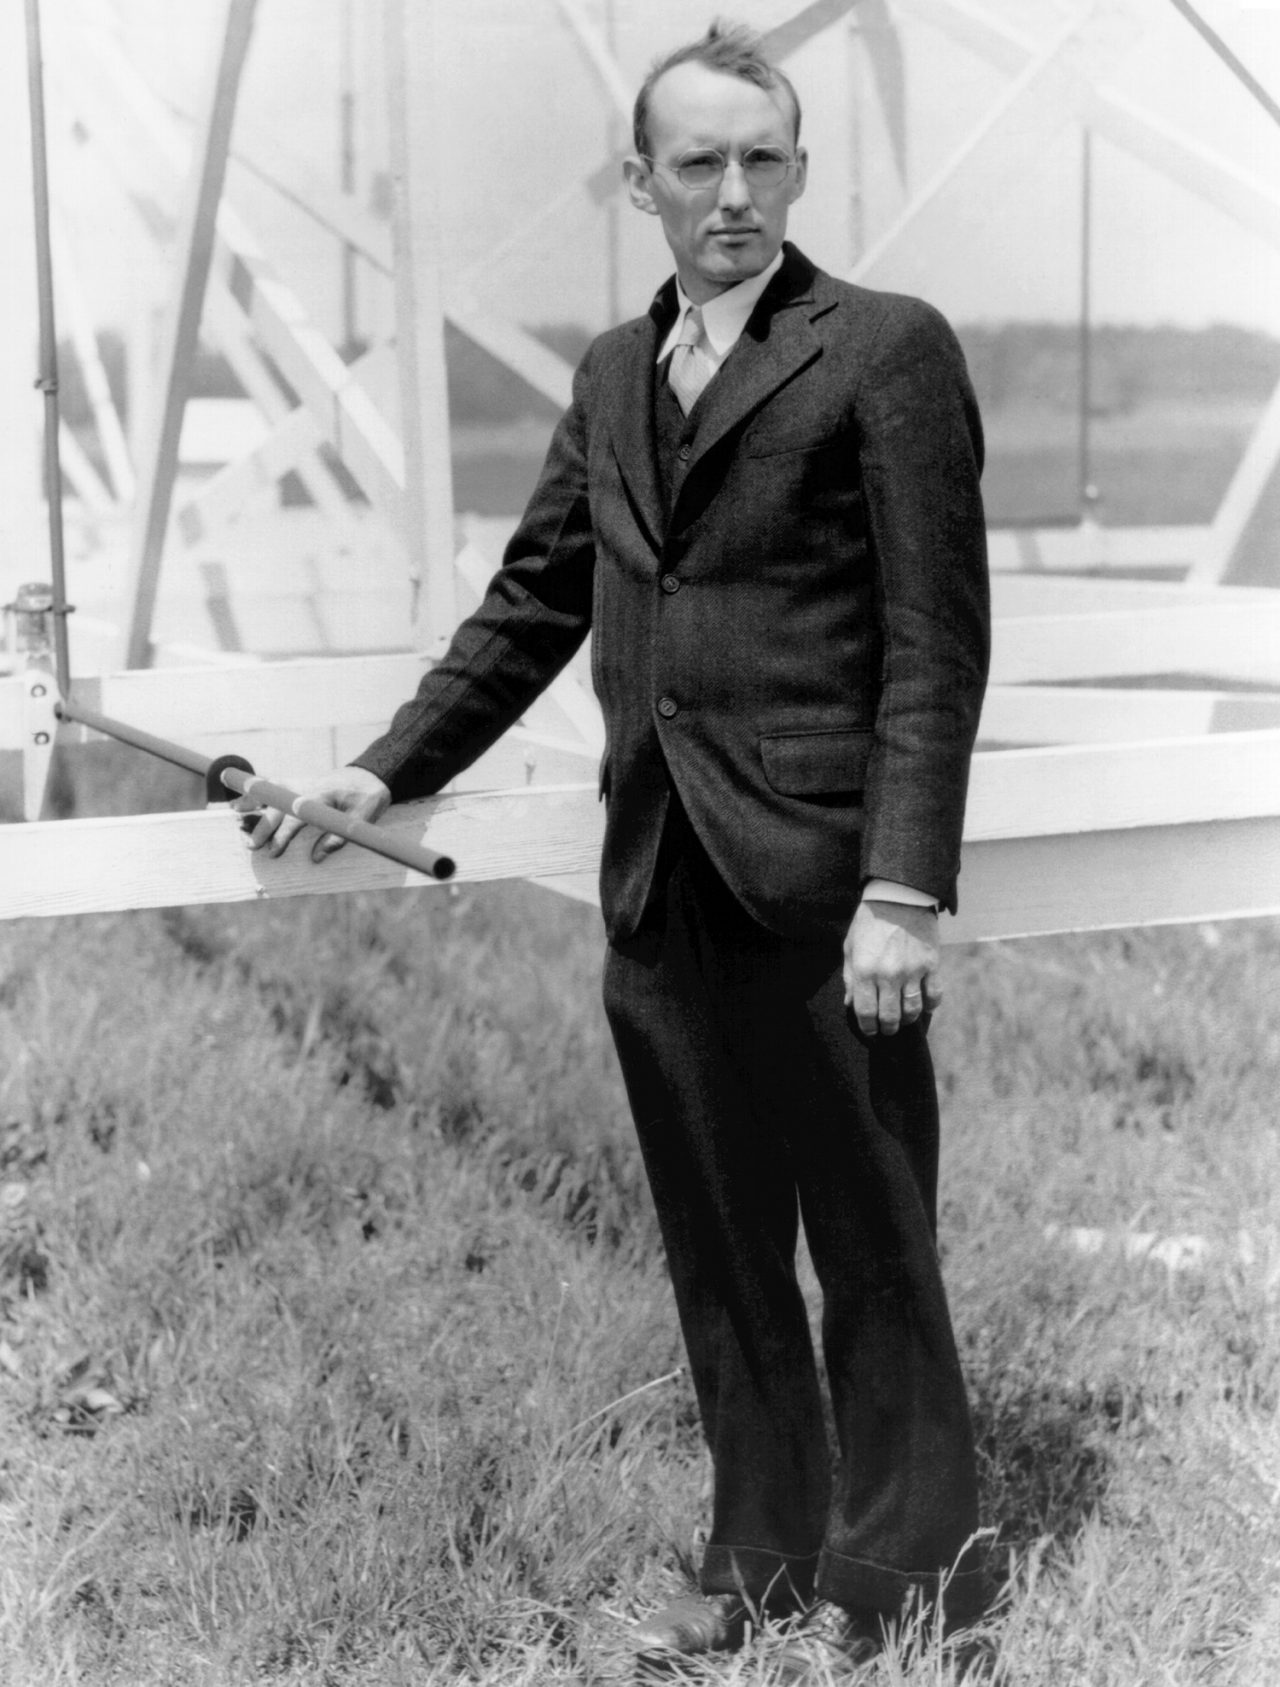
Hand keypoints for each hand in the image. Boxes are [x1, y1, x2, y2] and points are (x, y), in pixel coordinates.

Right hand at [234, 765, 391, 862]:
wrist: (369, 775)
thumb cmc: (368, 797)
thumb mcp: (363, 818)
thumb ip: (340, 836)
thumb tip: (317, 857)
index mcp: (320, 795)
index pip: (296, 817)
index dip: (284, 836)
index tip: (273, 852)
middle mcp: (304, 787)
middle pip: (277, 806)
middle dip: (262, 826)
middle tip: (251, 846)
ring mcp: (298, 783)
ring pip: (269, 791)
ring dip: (251, 802)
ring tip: (232, 813)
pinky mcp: (296, 783)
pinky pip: (271, 787)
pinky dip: (254, 793)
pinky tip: (239, 802)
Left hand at [843, 899, 942, 1036]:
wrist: (898, 897)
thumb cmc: (869, 922)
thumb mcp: (850, 947)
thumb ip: (849, 977)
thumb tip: (850, 1003)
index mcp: (863, 971)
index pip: (865, 1012)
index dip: (867, 1027)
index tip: (870, 1030)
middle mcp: (887, 975)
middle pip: (889, 1017)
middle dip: (887, 1028)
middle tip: (887, 1028)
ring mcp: (911, 971)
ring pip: (912, 1011)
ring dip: (907, 1020)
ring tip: (903, 1019)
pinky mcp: (931, 965)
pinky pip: (934, 996)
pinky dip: (929, 1006)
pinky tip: (923, 1005)